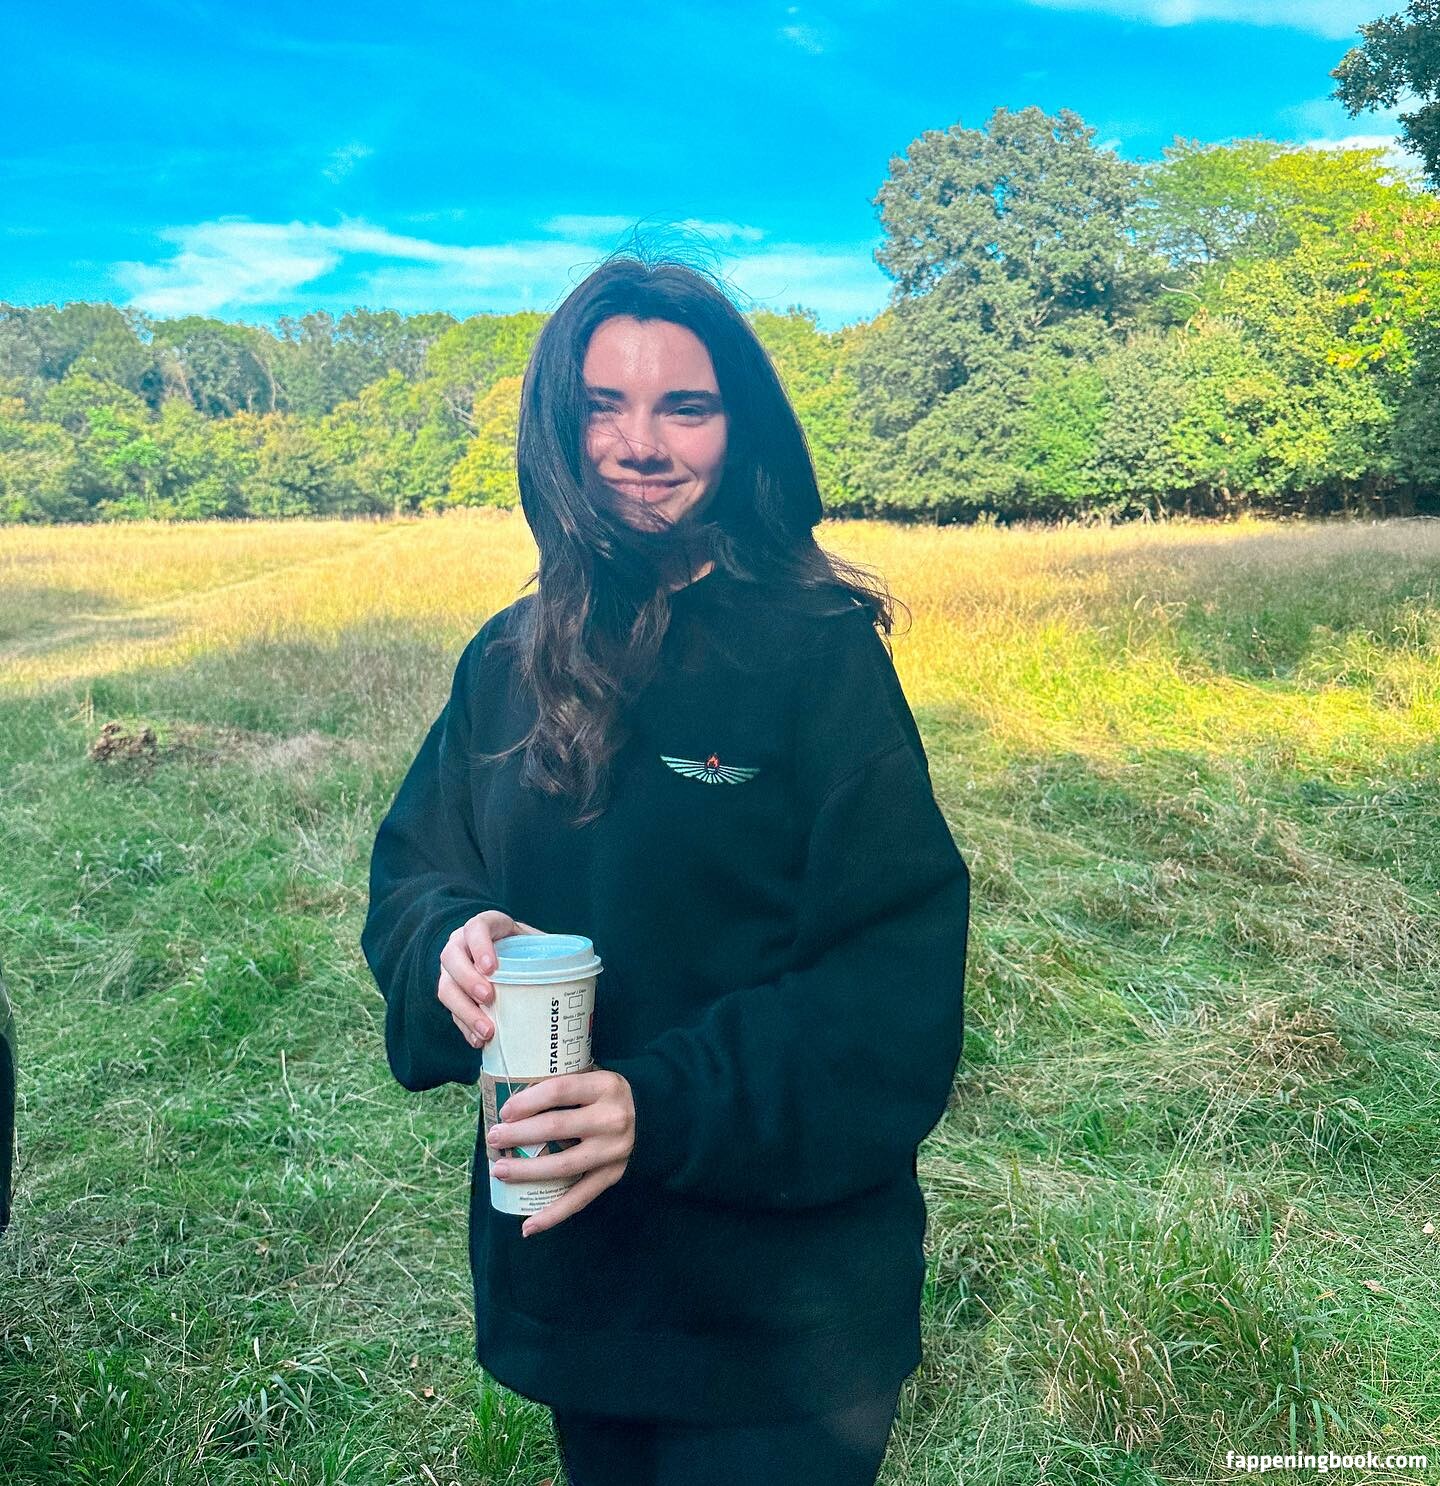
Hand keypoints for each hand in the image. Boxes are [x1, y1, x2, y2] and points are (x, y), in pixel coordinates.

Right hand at [437, 910, 545, 1051]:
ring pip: (446, 987)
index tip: (492, 967)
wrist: (508, 959)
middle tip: (489, 998)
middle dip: (468, 979)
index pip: (476, 927)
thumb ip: (551, 949)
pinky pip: (451, 1011)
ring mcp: (453, 970)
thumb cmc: (525, 949)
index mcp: (486, 926)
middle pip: (451, 958)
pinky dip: (464, 1027)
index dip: (480, 945)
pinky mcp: (453, 994)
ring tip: (487, 1031)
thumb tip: (579, 964)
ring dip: (464, 1010)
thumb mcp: (537, 942)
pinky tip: (479, 1041)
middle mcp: (462, 945)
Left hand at [488, 1070, 635, 1236]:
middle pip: (555, 1127)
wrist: (658, 1116)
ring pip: (562, 1165)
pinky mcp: (613, 1175)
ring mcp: (613, 1151)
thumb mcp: (596, 1078)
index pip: (560, 1090)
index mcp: (605, 1087)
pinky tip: (528, 1225)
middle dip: (518, 1134)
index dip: (528, 1101)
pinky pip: (579, 1198)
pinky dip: (553, 1214)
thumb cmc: (610, 1095)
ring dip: (526, 1170)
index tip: (504, 1111)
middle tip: (493, 1138)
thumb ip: (565, 1086)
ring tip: (499, 1170)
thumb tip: (513, 1100)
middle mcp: (612, 1119)